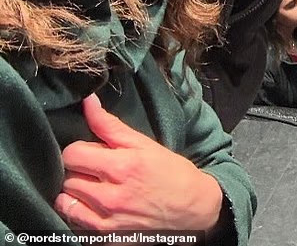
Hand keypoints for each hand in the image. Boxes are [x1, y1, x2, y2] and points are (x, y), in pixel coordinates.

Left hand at [54, 95, 223, 231]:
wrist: (191, 207)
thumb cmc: (170, 172)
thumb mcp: (144, 143)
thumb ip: (110, 125)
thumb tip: (88, 102)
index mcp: (121, 166)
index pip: (72, 154)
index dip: (79, 148)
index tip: (90, 150)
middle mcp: (111, 196)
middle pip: (68, 176)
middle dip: (79, 168)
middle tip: (96, 166)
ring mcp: (107, 220)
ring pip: (67, 198)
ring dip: (77, 188)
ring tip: (94, 183)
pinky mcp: (107, 236)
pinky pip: (74, 220)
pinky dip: (77, 209)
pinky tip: (92, 201)